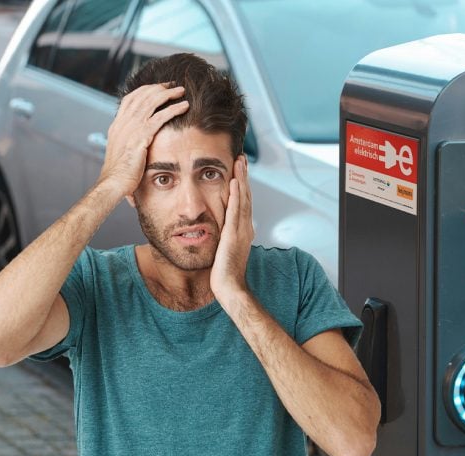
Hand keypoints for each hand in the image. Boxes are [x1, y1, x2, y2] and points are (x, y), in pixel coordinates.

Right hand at [97, 83, 188, 197]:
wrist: (113, 183)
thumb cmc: (119, 174)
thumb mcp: (121, 154)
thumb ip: (129, 144)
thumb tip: (137, 144)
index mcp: (117, 125)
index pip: (130, 99)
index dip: (145, 90)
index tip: (159, 87)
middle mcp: (123, 123)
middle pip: (142, 96)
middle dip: (159, 88)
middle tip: (173, 85)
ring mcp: (131, 128)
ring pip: (151, 102)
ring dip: (168, 94)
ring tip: (181, 91)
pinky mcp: (141, 136)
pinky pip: (160, 117)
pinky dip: (173, 109)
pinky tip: (185, 106)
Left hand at [210, 157, 254, 304]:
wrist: (230, 287)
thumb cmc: (225, 275)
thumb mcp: (225, 251)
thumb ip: (225, 239)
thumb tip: (218, 232)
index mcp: (243, 230)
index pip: (244, 203)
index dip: (243, 185)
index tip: (239, 170)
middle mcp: (246, 227)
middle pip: (246, 196)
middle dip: (244, 176)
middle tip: (242, 158)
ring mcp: (242, 230)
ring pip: (243, 199)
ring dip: (242, 179)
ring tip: (240, 162)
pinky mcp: (234, 234)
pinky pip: (235, 211)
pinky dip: (236, 195)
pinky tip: (234, 182)